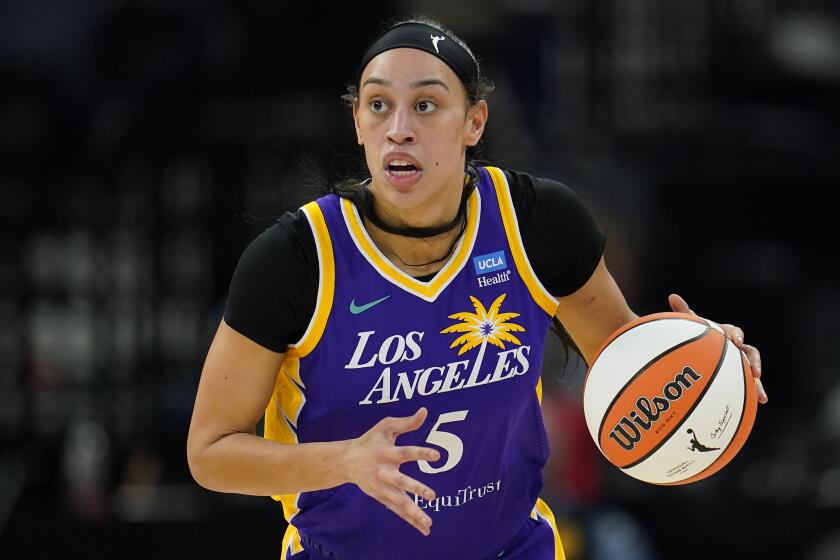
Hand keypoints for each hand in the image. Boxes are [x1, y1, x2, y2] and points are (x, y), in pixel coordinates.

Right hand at [342, 407, 439, 535]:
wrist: (346, 461)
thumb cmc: (370, 440)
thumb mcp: (386, 427)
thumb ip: (406, 422)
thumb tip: (425, 411)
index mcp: (386, 453)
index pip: (406, 453)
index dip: (421, 453)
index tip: (437, 455)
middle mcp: (384, 472)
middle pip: (401, 482)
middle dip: (416, 489)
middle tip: (432, 496)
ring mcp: (382, 487)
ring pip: (399, 502)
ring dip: (414, 512)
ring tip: (429, 523)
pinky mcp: (381, 497)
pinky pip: (397, 510)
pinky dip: (410, 520)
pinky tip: (424, 528)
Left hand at [668, 294, 767, 403]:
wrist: (698, 349)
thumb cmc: (695, 336)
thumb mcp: (690, 325)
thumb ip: (684, 312)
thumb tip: (672, 296)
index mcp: (727, 334)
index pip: (734, 332)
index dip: (735, 334)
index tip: (733, 339)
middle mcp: (737, 348)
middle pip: (750, 352)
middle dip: (754, 361)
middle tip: (754, 370)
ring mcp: (739, 363)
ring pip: (752, 372)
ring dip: (758, 382)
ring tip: (762, 395)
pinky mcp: (738, 377)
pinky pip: (748, 384)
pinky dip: (755, 391)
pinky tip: (760, 402)